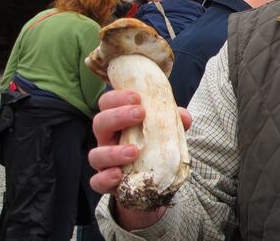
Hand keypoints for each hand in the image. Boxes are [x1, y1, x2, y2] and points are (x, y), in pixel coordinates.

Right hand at [88, 89, 190, 227]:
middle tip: (140, 114)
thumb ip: (174, 121)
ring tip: (134, 151)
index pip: (108, 103)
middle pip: (99, 123)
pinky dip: (105, 178)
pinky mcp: (105, 182)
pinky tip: (118, 175)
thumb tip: (184, 117)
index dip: (118, 97)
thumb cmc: (155, 145)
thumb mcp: (165, 130)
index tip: (137, 97)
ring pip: (95, 154)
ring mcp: (104, 161)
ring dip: (113, 152)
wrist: (152, 178)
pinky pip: (97, 182)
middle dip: (118, 116)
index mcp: (117, 122)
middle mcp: (107, 139)